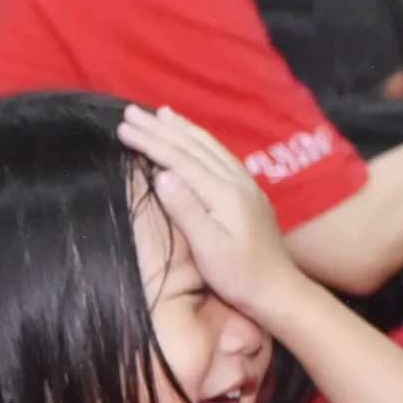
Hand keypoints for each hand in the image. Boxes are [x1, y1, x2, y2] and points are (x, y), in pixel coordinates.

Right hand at [118, 104, 303, 319]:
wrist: (279, 291)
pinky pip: (219, 155)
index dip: (151, 142)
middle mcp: (237, 181)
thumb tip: (162, 175)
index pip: (180, 159)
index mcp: (225, 193)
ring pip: (209, 146)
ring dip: (182, 128)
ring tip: (161, 113)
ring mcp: (245, 185)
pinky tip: (194, 138)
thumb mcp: (209, 249)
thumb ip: (187, 210)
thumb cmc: (241, 277)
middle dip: (161, 127)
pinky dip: (201, 141)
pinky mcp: (248, 193)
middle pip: (193, 146)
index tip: (124, 128)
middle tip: (131, 111)